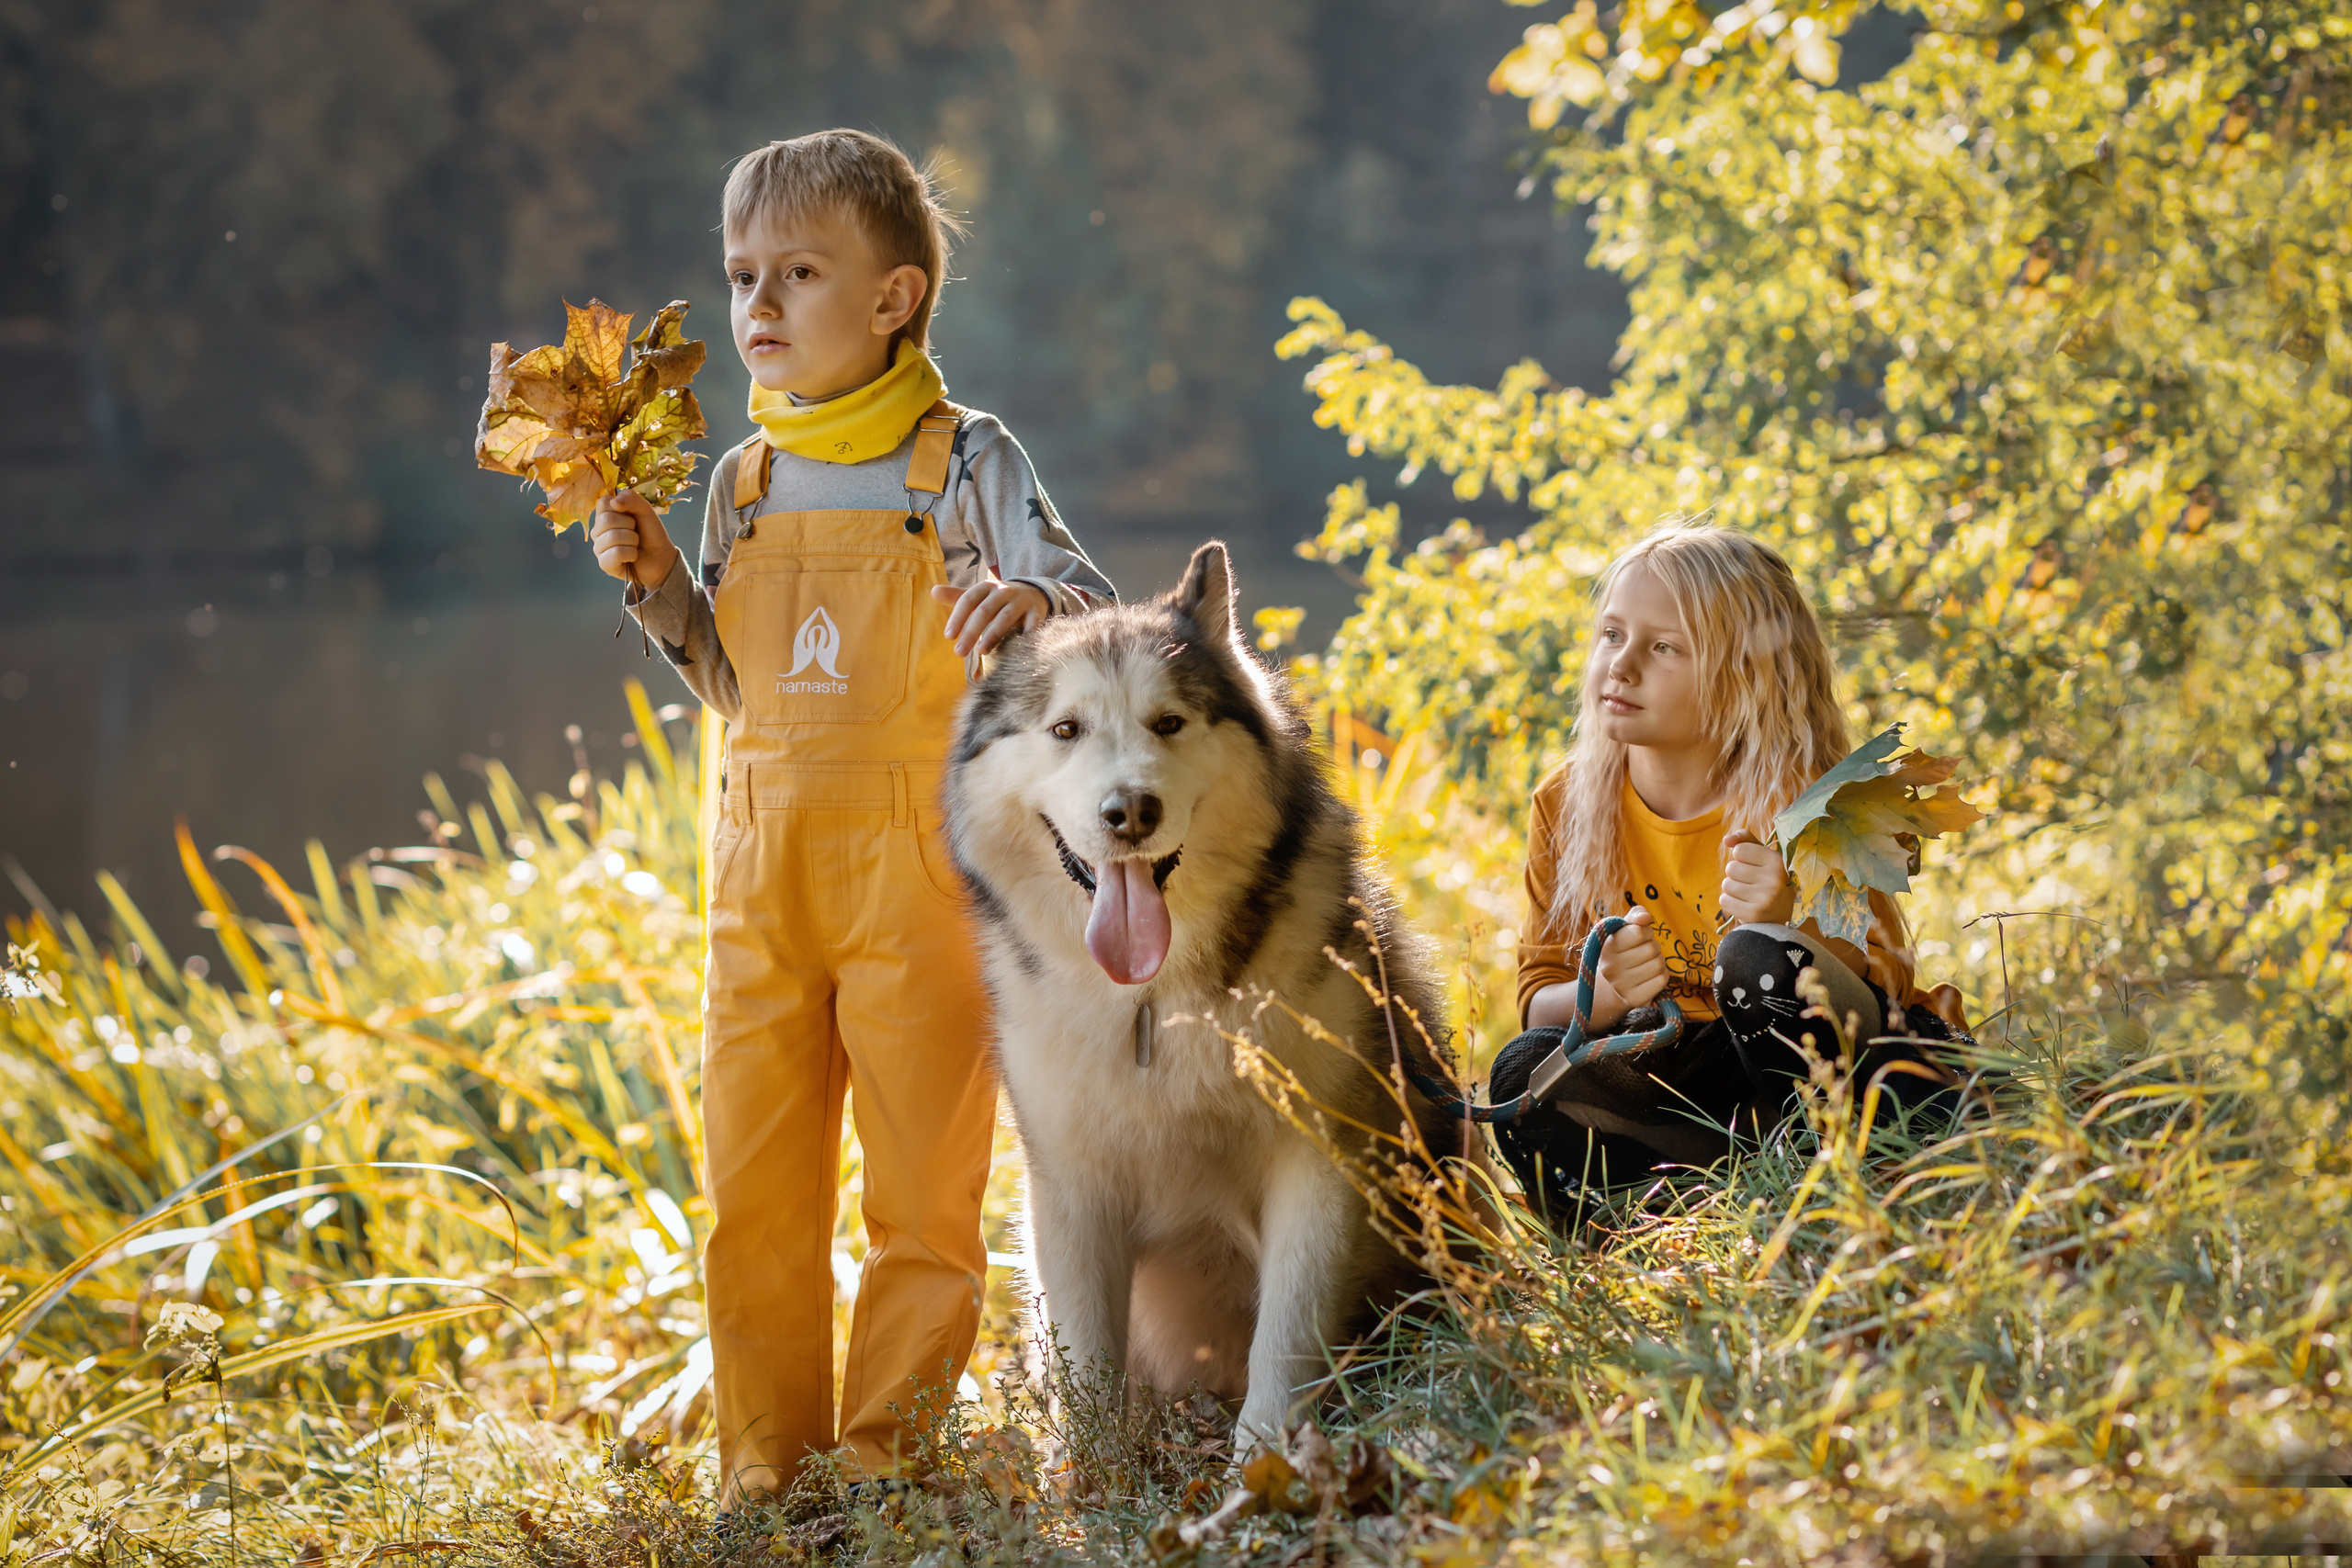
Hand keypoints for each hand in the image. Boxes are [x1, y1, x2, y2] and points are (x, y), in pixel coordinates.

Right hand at [590, 490, 679, 590]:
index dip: (622, 508)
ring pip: (612, 537)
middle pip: (607, 519)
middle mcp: (598, 530)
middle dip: (629, 525)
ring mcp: (599, 547)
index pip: (603, 502)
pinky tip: (632, 557)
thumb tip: (614, 502)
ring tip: (635, 545)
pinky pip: (616, 553)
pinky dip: (631, 554)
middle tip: (635, 532)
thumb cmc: (651, 532)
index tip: (631, 516)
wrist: (661, 557)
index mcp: (605, 515)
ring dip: (632, 540)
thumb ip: (631, 498)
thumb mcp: (645, 510)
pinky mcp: (604, 563)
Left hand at [932, 575, 1049, 656]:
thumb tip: (933, 591)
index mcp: (987, 587)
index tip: (949, 637)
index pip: (968, 600)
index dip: (958, 617)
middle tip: (959, 652)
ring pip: (1005, 618)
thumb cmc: (999, 600)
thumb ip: (957, 597)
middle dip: (971, 632)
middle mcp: (1004, 591)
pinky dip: (1022, 637)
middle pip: (985, 611)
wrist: (1034, 593)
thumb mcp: (980, 596)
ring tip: (981, 652)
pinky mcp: (1037, 612)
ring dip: (992, 635)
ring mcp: (1022, 601)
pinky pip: (1030, 626)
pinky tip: (1013, 652)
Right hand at [1589, 906, 1665, 1027]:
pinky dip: (1661, 976)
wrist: (1612, 986)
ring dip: (1658, 962)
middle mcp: (1610, 967)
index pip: (1639, 932)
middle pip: (1651, 949)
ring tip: (1646, 964)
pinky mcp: (1634, 999)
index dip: (1645, 932)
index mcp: (1607, 947)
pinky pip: (1662, 980)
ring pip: (1659, 964)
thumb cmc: (1623, 951)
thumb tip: (1646, 917)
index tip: (1639, 936)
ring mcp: (1621, 985)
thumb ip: (1636, 915)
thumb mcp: (1624, 929)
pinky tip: (1650, 977)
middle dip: (1653, 947)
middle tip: (1642, 953)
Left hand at [1720, 830, 1795, 925]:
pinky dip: (1730, 902)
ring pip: (1726, 885)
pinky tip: (1745, 904)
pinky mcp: (1753, 915)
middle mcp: (1773, 879)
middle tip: (1752, 883)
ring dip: (1733, 889)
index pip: (1739, 850)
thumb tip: (1726, 839)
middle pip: (1731, 868)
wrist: (1782, 915)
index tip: (1755, 866)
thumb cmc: (1769, 879)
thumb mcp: (1764, 856)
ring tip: (1749, 894)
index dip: (1742, 857)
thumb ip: (1746, 841)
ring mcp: (1765, 899)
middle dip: (1736, 874)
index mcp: (1777, 861)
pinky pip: (1724, 901)